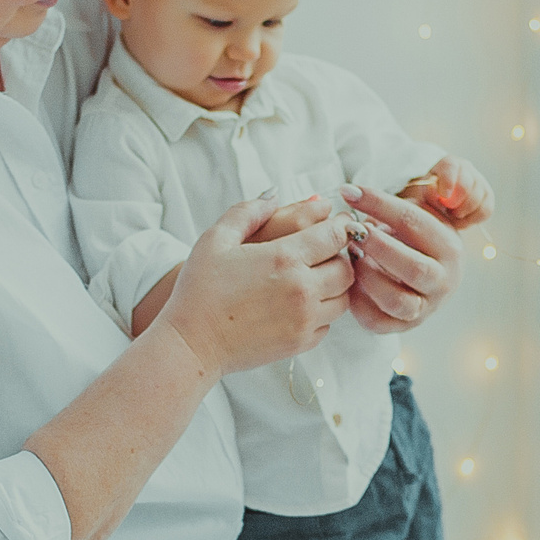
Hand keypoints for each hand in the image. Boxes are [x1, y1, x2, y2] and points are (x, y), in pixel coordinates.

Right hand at [157, 195, 354, 374]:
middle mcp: (302, 289)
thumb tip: (274, 195)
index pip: (335, 235)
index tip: (339, 223)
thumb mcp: (216, 239)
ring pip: (344, 298)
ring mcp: (304, 319)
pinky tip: (302, 304)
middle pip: (346, 267)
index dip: (341, 226)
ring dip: (335, 285)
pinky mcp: (301, 343)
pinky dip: (323, 312)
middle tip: (326, 251)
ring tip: (316, 277)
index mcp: (285, 257)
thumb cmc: (200, 290)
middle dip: (340, 256)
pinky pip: (329, 324)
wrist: (192, 344)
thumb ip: (248, 211)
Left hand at [339, 184, 461, 334]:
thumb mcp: (430, 198)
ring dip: (368, 277)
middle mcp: (443, 280)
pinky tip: (347, 281)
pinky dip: (358, 302)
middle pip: (412, 267)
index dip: (379, 204)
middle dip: (377, 246)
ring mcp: (424, 306)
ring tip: (350, 256)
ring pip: (396, 300)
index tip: (349, 191)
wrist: (421, 262)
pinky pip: (379, 321)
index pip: (414, 223)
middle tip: (351, 231)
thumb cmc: (414, 226)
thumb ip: (448, 177)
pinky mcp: (402, 325)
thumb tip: (448, 187)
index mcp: (450, 247)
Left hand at [401, 156, 494, 227]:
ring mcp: (479, 181)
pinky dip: (473, 219)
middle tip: (447, 210)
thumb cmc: (426, 195)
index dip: (448, 182)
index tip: (443, 197)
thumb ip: (428, 193)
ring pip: (479, 198)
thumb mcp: (421, 192)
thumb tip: (439, 196)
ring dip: (464, 212)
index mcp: (447, 164)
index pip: (450, 167)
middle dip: (457, 203)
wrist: (437, 200)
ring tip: (452, 215)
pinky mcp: (487, 196)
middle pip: (467, 185)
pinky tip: (461, 219)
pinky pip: (486, 210)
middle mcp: (466, 169)